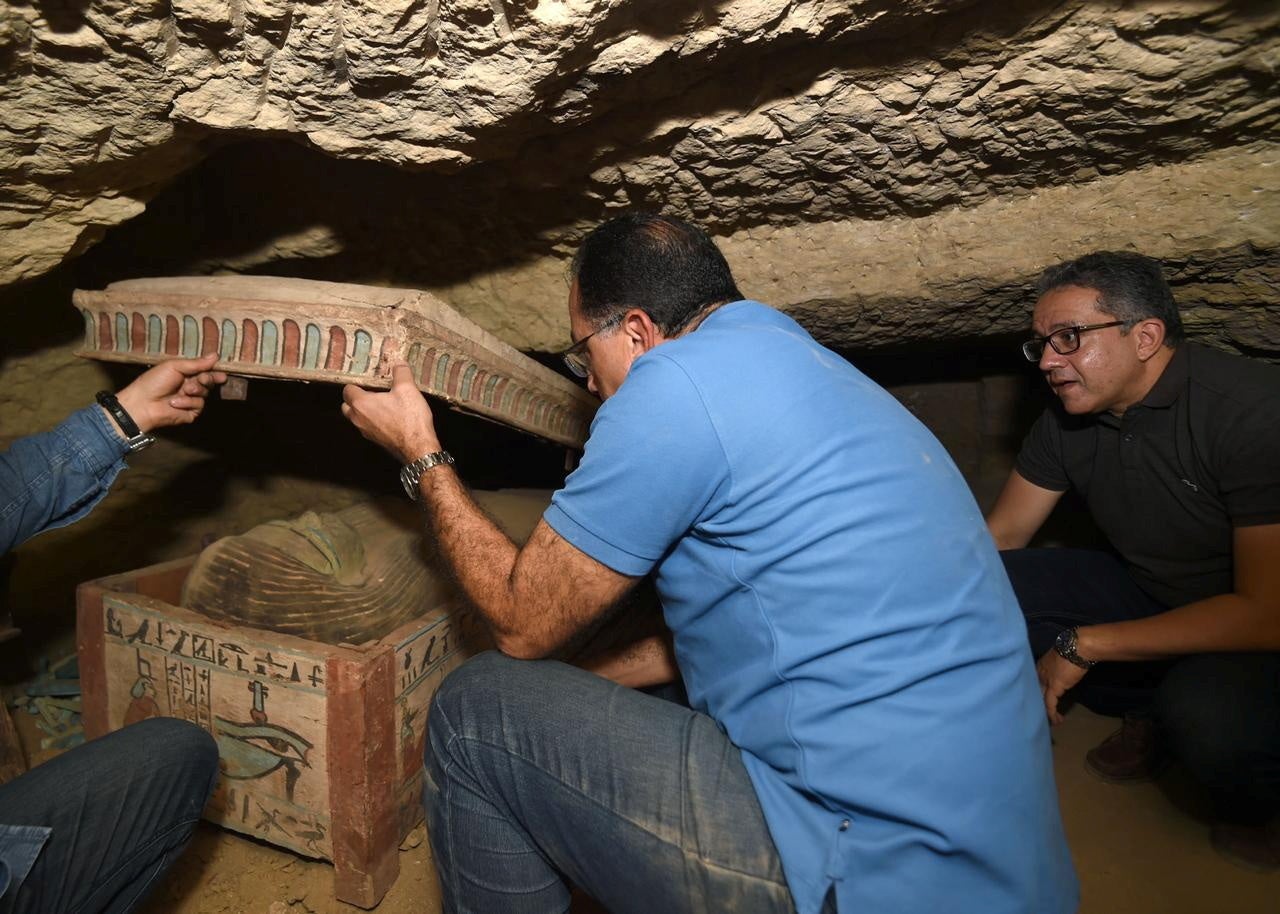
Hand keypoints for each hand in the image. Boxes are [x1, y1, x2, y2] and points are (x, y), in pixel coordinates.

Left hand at [113, 353, 227, 434]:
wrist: (142, 403)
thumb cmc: (153, 382)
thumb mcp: (175, 367)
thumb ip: (196, 363)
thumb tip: (215, 355)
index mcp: (185, 374)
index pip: (205, 371)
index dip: (214, 371)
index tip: (221, 371)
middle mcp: (190, 386)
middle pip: (209, 382)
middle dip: (207, 379)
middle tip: (202, 379)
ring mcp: (190, 400)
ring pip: (206, 393)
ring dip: (195, 391)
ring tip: (183, 391)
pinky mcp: (191, 413)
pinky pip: (198, 405)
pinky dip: (188, 403)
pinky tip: (175, 403)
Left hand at [341, 364, 440, 462]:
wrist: (418, 448)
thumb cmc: (409, 418)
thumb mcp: (408, 389)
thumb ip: (401, 373)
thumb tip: (399, 363)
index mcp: (361, 404)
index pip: (347, 390)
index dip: (356, 383)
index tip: (367, 379)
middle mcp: (358, 419)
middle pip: (347, 406)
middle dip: (355, 398)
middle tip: (372, 391)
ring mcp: (366, 432)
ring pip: (356, 418)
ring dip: (364, 411)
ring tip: (382, 403)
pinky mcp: (376, 441)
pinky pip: (368, 427)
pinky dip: (373, 421)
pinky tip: (390, 417)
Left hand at [1035, 648, 1087, 725]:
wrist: (1077, 647)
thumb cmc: (1072, 651)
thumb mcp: (1059, 661)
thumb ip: (1056, 669)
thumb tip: (1060, 675)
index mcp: (1038, 667)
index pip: (1033, 685)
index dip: (1036, 696)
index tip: (1039, 705)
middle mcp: (1038, 674)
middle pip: (1033, 693)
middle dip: (1037, 706)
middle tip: (1042, 718)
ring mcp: (1044, 681)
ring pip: (1040, 700)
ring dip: (1046, 713)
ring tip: (1052, 722)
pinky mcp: (1053, 687)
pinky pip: (1049, 704)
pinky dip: (1052, 714)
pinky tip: (1057, 721)